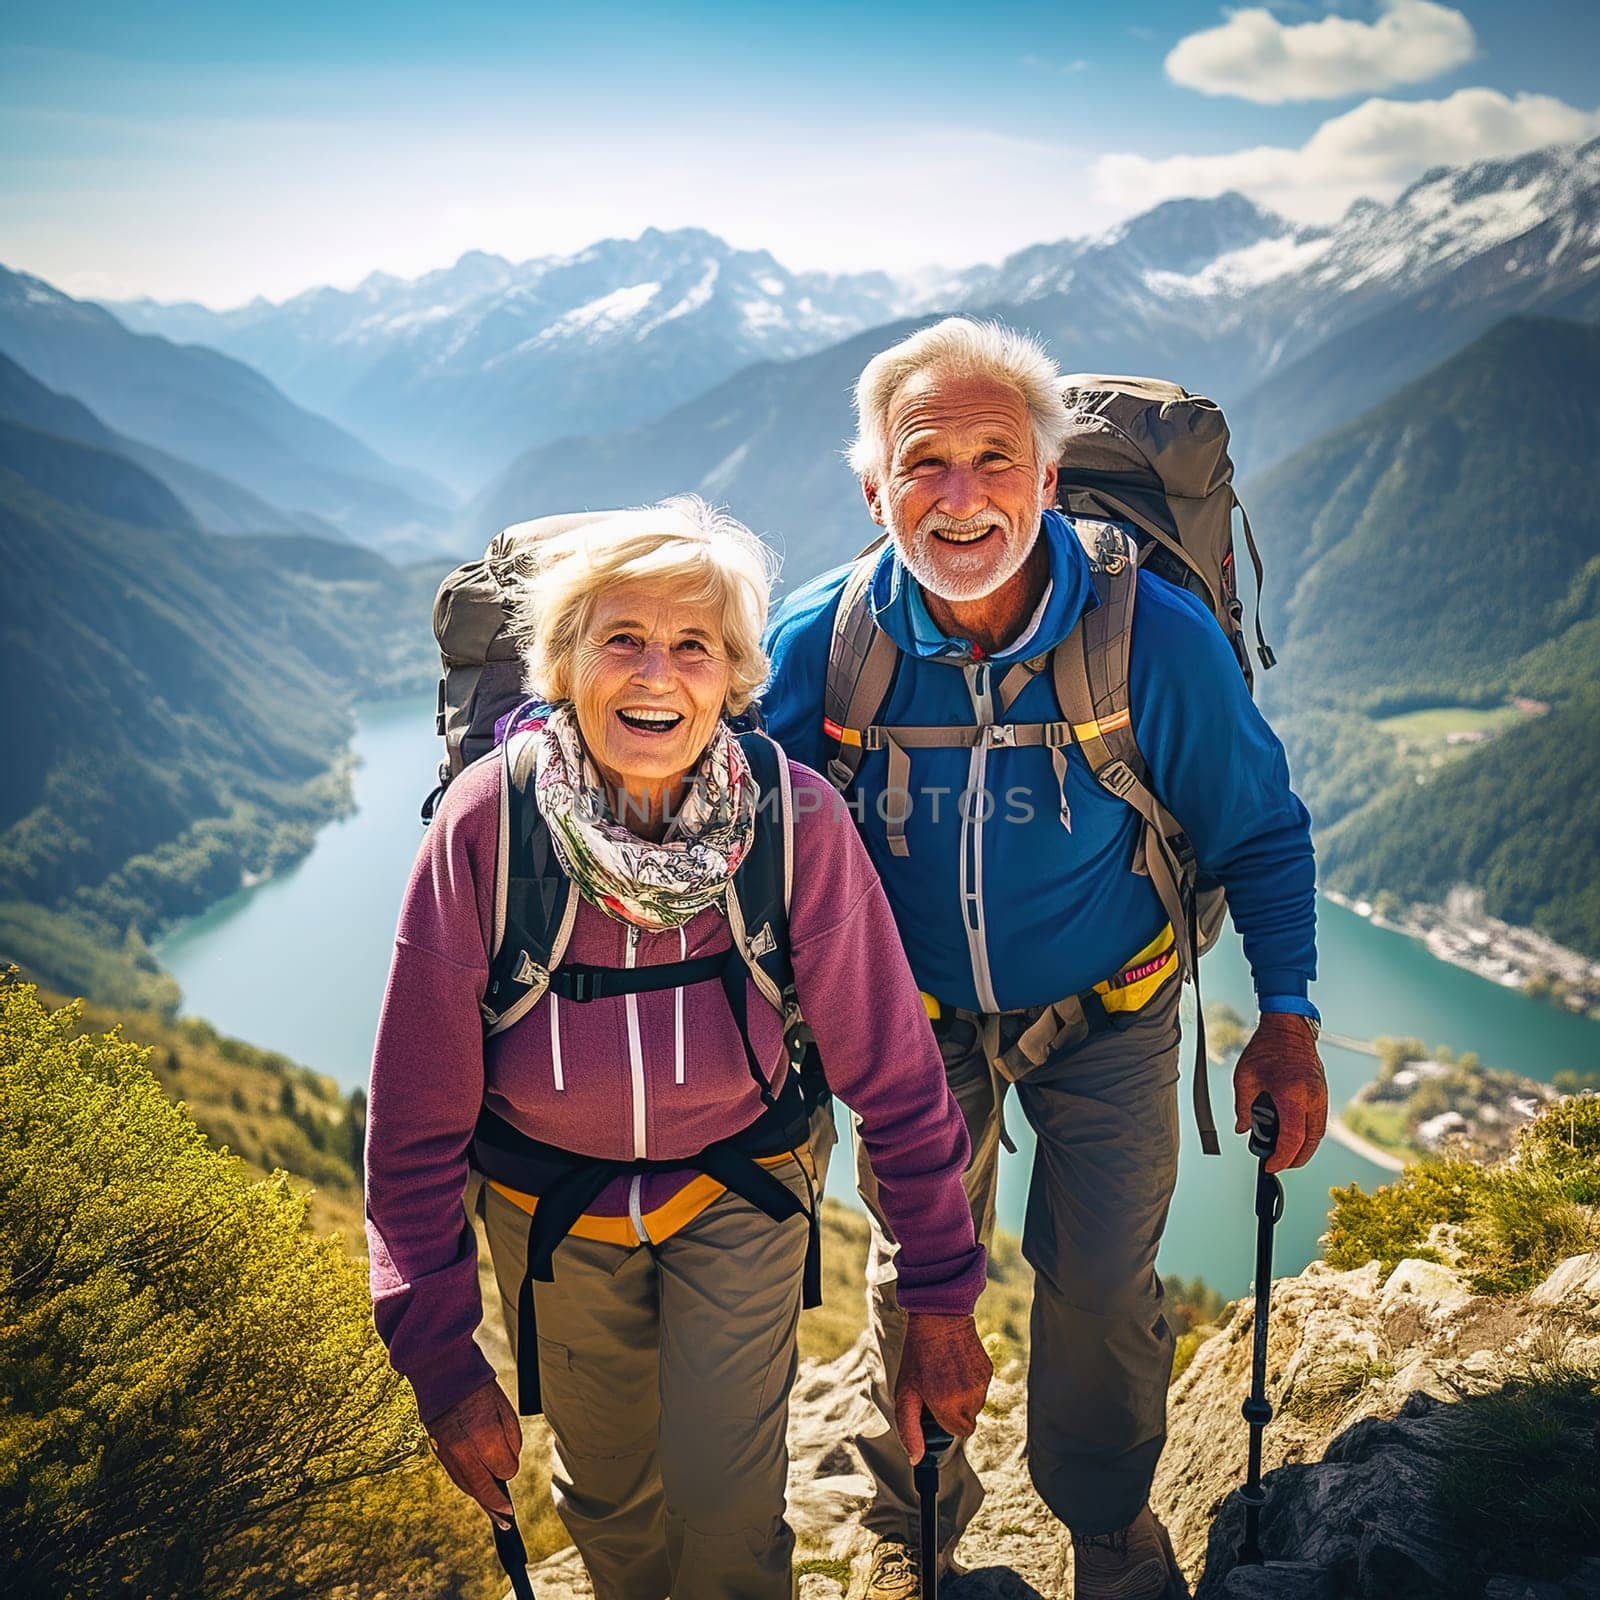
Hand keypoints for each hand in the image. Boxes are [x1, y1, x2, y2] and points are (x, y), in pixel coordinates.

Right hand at [423, 1378, 522, 1522]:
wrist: (441, 1369)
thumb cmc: (478, 1386)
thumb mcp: (503, 1406)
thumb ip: (510, 1439)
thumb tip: (508, 1465)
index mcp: (482, 1433)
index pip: (503, 1467)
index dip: (509, 1468)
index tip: (510, 1466)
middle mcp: (461, 1448)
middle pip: (481, 1487)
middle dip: (495, 1504)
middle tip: (507, 1519)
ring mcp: (445, 1450)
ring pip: (465, 1485)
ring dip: (480, 1500)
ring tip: (494, 1514)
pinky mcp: (435, 1449)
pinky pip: (454, 1475)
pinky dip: (467, 1486)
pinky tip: (476, 1492)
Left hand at [894, 1312, 991, 1463]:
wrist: (939, 1317)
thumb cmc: (918, 1355)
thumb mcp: (906, 1392)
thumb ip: (909, 1429)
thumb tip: (916, 1460)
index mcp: (947, 1405)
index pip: (957, 1432)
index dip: (944, 1421)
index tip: (935, 1406)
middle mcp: (969, 1397)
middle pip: (967, 1420)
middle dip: (954, 1410)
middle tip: (938, 1388)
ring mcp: (982, 1383)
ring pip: (976, 1404)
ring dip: (963, 1396)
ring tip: (946, 1373)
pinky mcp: (989, 1369)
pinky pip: (982, 1387)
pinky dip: (972, 1381)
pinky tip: (957, 1364)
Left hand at [1233, 1013, 1326, 1173]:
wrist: (1289, 1028)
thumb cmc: (1267, 1047)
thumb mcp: (1245, 1077)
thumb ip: (1243, 1107)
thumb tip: (1243, 1128)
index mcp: (1291, 1094)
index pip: (1291, 1138)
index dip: (1282, 1157)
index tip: (1270, 1165)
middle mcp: (1311, 1097)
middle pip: (1310, 1142)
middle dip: (1295, 1159)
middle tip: (1278, 1165)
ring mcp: (1321, 1096)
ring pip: (1318, 1134)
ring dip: (1304, 1149)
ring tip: (1285, 1156)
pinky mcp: (1323, 1094)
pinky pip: (1319, 1122)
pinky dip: (1309, 1136)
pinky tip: (1295, 1139)